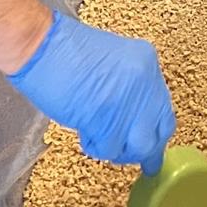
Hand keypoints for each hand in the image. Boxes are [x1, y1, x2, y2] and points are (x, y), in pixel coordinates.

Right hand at [8, 12, 175, 172]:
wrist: (42, 46)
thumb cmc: (64, 51)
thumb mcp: (112, 62)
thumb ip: (128, 87)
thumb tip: (133, 119)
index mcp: (147, 61)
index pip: (164, 107)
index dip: (155, 130)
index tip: (152, 144)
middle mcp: (146, 81)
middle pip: (160, 130)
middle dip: (147, 149)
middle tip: (137, 160)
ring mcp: (130, 101)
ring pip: (138, 146)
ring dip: (118, 149)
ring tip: (98, 137)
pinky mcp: (109, 120)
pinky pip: (110, 148)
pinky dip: (95, 146)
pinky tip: (84, 131)